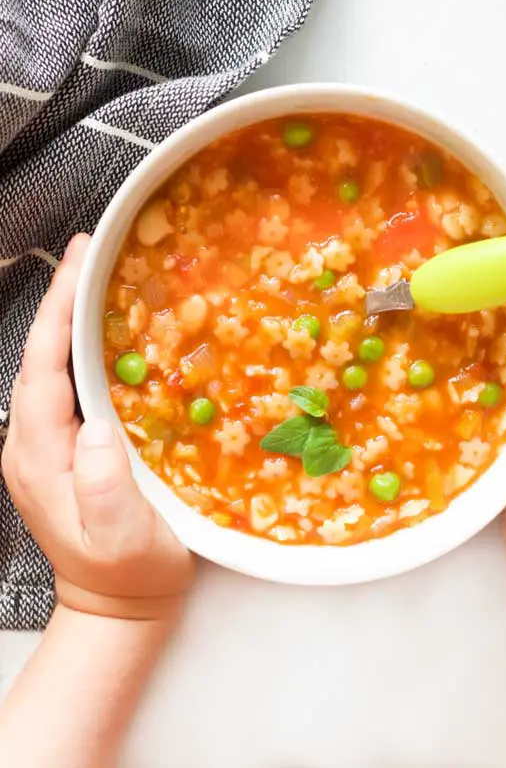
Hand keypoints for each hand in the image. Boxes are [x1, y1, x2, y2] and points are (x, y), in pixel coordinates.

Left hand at [2, 235, 193, 619]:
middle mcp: (31, 440)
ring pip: (54, 363)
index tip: (81, 262)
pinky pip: (70, 380)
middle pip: (42, 355)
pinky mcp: (65, 443)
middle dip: (64, 298)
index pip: (43, 367)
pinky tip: (110, 325)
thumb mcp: (121, 537)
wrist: (118, 604)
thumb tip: (97, 428)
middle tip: (93, 248)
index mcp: (38, 455)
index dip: (60, 312)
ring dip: (74, 316)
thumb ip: (103, 487)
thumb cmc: (128, 572)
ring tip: (101, 271)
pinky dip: (86, 344)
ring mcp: (45, 441)